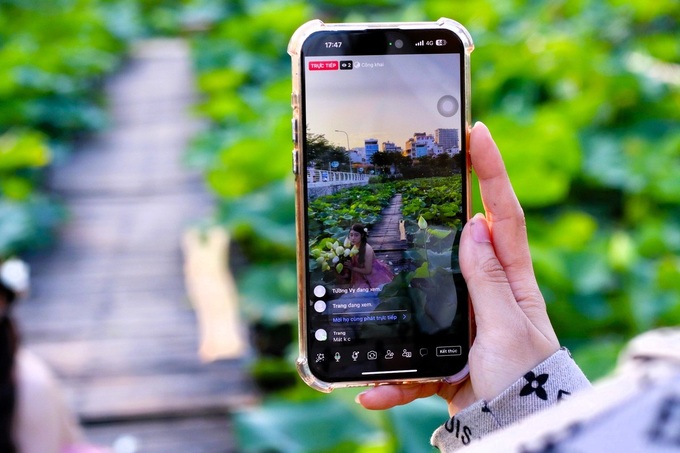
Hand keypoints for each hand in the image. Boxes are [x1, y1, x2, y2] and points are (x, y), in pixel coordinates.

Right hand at [356, 122, 559, 414]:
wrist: (513, 427)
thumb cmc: (525, 380)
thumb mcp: (508, 328)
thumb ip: (488, 280)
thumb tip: (474, 226)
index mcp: (510, 280)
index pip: (502, 216)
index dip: (492, 172)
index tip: (476, 132)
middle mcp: (484, 292)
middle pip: (456, 240)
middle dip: (435, 209)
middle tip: (411, 176)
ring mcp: (460, 319)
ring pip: (420, 292)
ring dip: (392, 297)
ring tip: (366, 280)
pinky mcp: (441, 351)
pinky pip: (409, 357)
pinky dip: (390, 376)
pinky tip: (370, 389)